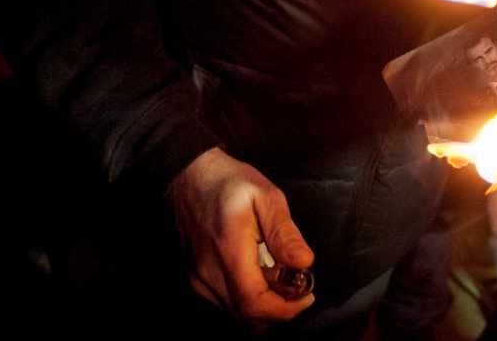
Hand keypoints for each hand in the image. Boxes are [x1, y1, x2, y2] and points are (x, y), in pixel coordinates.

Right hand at [168, 147, 315, 323]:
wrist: (189, 178)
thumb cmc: (231, 183)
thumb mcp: (266, 196)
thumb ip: (284, 232)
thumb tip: (304, 263)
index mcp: (229, 252)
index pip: (254, 302)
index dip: (284, 309)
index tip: (307, 296)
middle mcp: (207, 274)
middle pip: (246, 318)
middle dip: (278, 312)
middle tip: (299, 290)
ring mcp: (198, 280)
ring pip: (235, 316)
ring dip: (263, 308)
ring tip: (281, 281)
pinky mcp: (195, 281)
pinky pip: (225, 305)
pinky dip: (248, 302)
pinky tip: (260, 278)